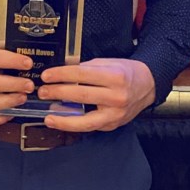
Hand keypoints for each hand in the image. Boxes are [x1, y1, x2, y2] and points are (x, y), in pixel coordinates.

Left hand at [36, 58, 155, 131]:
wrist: (147, 85)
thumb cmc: (125, 72)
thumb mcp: (108, 63)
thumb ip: (86, 68)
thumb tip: (62, 73)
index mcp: (115, 76)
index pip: (81, 74)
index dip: (61, 75)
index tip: (46, 75)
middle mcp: (117, 96)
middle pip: (81, 95)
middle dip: (57, 93)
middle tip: (42, 91)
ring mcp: (115, 113)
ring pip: (85, 120)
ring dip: (63, 119)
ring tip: (48, 116)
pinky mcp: (113, 124)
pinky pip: (90, 127)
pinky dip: (74, 125)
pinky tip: (62, 121)